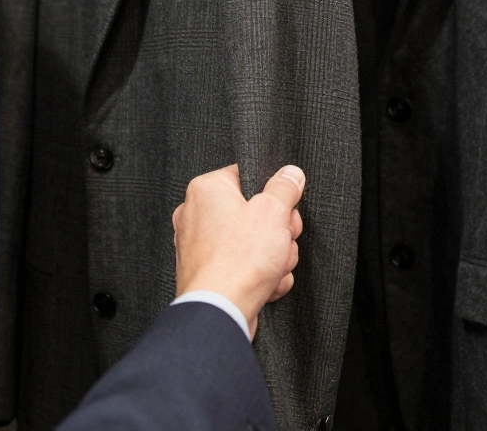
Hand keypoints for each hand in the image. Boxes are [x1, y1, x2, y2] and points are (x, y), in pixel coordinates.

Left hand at [172, 164, 304, 338]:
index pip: (249, 177)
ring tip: (273, 267)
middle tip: (282, 240)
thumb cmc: (238, 261)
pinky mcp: (209, 273)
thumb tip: (290, 174)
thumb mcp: (273, 212)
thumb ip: (284, 188)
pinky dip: (260, 276)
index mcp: (207, 190)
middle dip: (278, 232)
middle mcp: (197, 215)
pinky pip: (244, 266)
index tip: (286, 208)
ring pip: (253, 243)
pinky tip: (266, 284)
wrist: (220, 311)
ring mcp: (201, 246)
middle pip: (254, 212)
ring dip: (274, 257)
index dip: (275, 194)